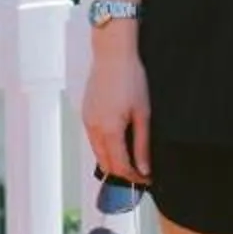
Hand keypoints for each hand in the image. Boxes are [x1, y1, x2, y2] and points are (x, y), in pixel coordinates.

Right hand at [81, 42, 151, 184]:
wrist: (113, 55)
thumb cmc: (130, 78)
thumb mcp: (143, 113)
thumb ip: (142, 144)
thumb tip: (144, 168)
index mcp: (109, 131)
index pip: (120, 166)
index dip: (134, 177)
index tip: (146, 178)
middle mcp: (94, 129)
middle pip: (106, 164)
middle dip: (122, 173)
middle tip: (140, 173)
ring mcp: (87, 121)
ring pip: (98, 153)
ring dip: (113, 161)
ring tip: (132, 158)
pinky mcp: (86, 114)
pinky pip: (93, 140)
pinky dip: (105, 148)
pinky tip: (119, 142)